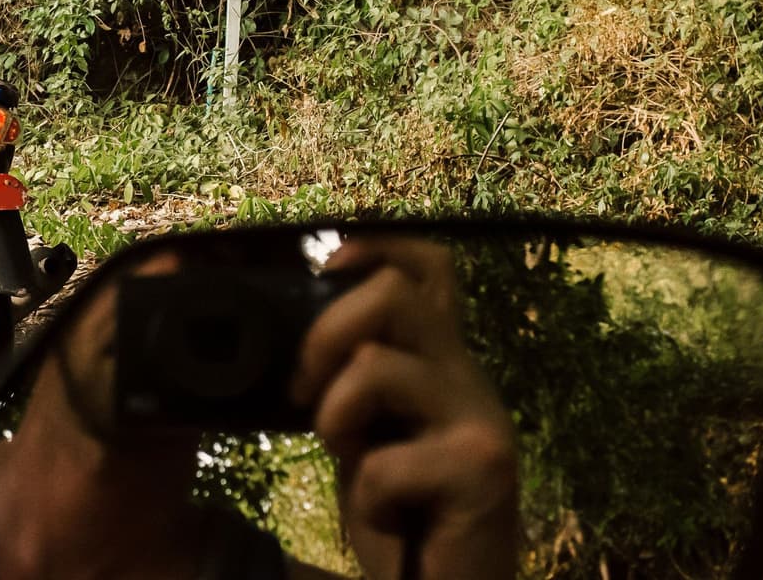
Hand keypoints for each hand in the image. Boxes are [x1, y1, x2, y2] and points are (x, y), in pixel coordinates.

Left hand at [290, 238, 517, 579]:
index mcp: (438, 359)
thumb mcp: (364, 429)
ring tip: (352, 460)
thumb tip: (278, 325)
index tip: (325, 265)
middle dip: (325, 334)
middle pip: (392, 292)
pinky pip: (384, 462)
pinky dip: (366, 497)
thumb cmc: (402, 510)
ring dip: (336, 419)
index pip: (429, 266)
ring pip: (375, 366)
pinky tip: (389, 517)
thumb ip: (343, 377)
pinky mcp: (483, 472)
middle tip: (306, 392)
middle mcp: (469, 377)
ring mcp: (482, 422)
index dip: (377, 245)